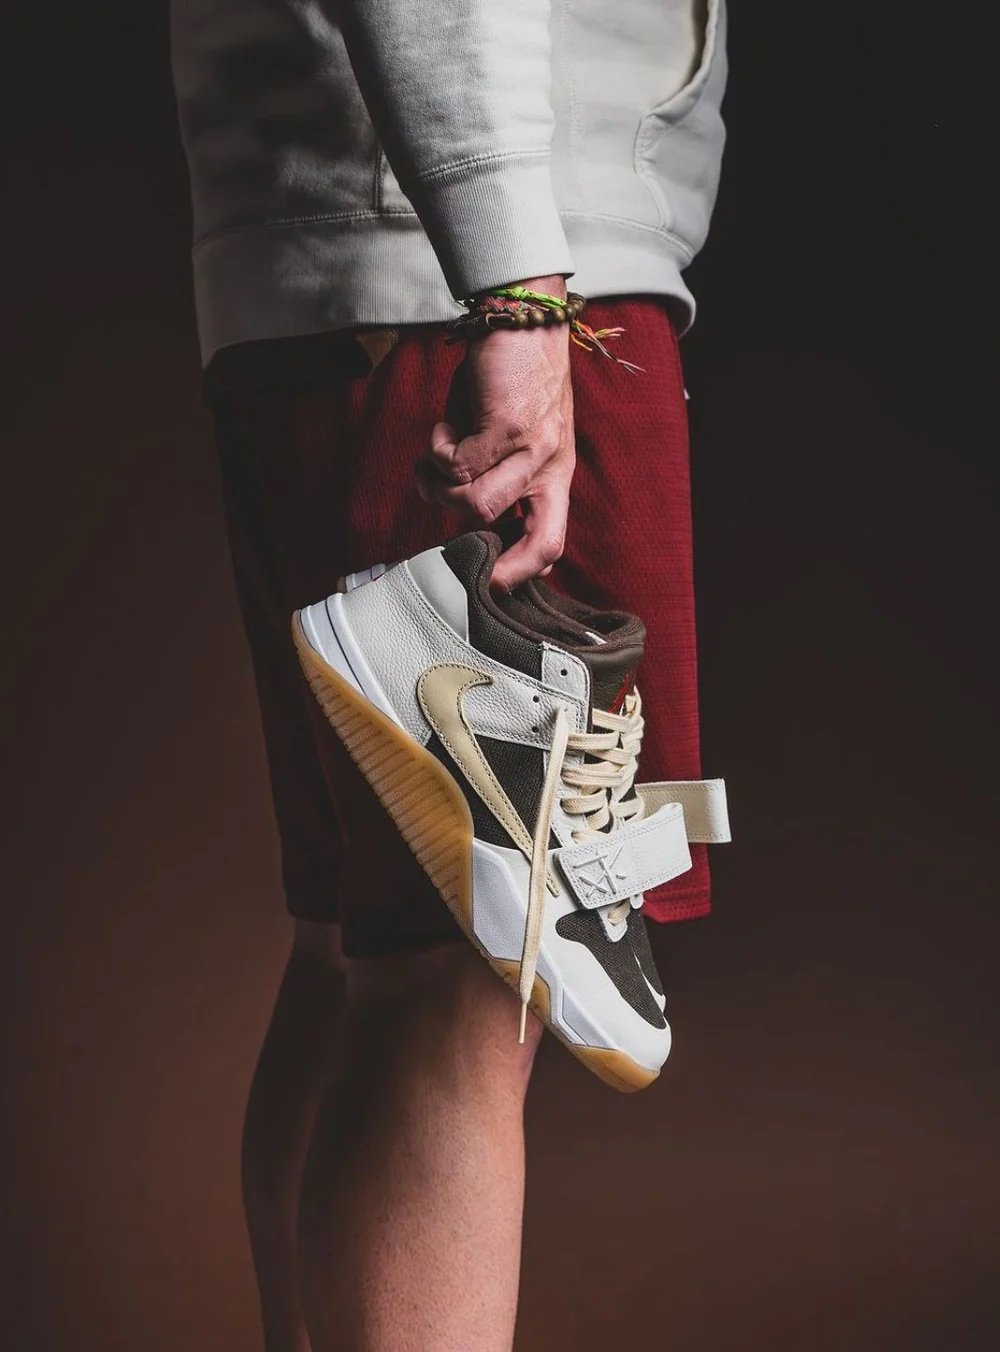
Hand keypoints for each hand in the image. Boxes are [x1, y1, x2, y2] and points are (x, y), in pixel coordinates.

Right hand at [416, 275, 574, 591]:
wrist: (523, 313)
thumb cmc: (511, 375)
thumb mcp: (514, 433)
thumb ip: (495, 472)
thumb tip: (456, 502)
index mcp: (555, 474)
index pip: (549, 543)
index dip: (518, 572)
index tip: (487, 584)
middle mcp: (548, 466)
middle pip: (494, 523)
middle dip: (452, 510)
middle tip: (435, 483)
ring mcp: (529, 448)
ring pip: (471, 501)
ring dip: (439, 481)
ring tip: (435, 452)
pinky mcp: (505, 426)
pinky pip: (456, 465)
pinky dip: (437, 451)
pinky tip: (442, 428)